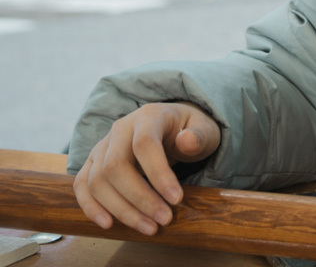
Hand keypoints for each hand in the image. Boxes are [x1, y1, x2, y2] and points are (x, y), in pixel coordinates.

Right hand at [73, 102, 220, 234]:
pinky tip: (108, 224)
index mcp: (148, 116)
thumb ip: (199, 136)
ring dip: (121, 210)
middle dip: (140, 199)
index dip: (158, 174)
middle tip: (164, 220)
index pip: (145, 144)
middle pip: (115, 166)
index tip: (176, 199)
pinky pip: (82, 186)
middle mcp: (119, 129)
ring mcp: (102, 146)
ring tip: (148, 227)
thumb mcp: (204, 128)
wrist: (170, 125)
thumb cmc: (188, 130)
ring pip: (97, 181)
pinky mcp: (92, 163)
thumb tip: (186, 140)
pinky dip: (91, 207)